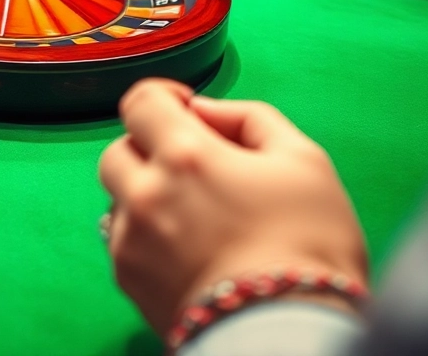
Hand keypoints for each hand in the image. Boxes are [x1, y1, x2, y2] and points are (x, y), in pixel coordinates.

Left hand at [98, 79, 367, 334]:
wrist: (290, 333)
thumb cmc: (310, 246)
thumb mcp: (303, 161)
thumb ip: (250, 118)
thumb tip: (204, 110)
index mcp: (185, 155)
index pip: (140, 101)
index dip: (161, 97)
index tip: (184, 108)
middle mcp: (145, 194)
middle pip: (119, 150)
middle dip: (150, 149)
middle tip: (194, 168)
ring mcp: (131, 240)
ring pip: (118, 198)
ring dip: (145, 194)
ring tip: (196, 216)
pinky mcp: (128, 280)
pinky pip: (122, 240)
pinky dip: (146, 235)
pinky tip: (188, 250)